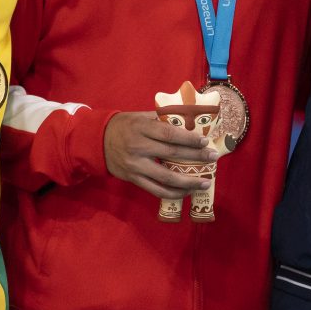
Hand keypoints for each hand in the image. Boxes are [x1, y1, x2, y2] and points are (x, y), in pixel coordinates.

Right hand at [103, 111, 218, 198]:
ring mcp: (136, 165)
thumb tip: (188, 121)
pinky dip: (173, 193)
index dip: (189, 139)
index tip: (205, 141)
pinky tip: (186, 191)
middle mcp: (138, 147)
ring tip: (205, 182)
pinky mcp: (133, 179)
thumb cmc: (123, 126)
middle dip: (196, 157)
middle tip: (213, 158)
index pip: (169, 134)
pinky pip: (156, 190)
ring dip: (189, 181)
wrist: (97, 141)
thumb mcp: (139, 116)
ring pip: (166, 177)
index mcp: (141, 128)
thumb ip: (160, 119)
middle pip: (172, 154)